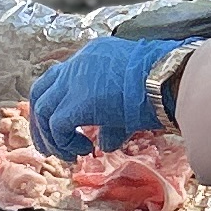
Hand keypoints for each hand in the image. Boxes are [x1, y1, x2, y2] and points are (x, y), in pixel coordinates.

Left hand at [27, 31, 167, 158]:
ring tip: (67, 153)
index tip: (63, 129)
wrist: (169, 78)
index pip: (60, 79)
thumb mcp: (130, 99)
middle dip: (41, 122)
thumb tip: (105, 142)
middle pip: (41, 92)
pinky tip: (82, 151)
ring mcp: (75, 80)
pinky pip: (57, 126)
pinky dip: (64, 142)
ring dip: (50, 136)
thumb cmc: (161, 85)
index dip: (56, 106)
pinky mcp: (78, 102)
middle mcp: (78, 64)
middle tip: (50, 146)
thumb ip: (112, 121)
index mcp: (91, 57)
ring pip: (43, 109)